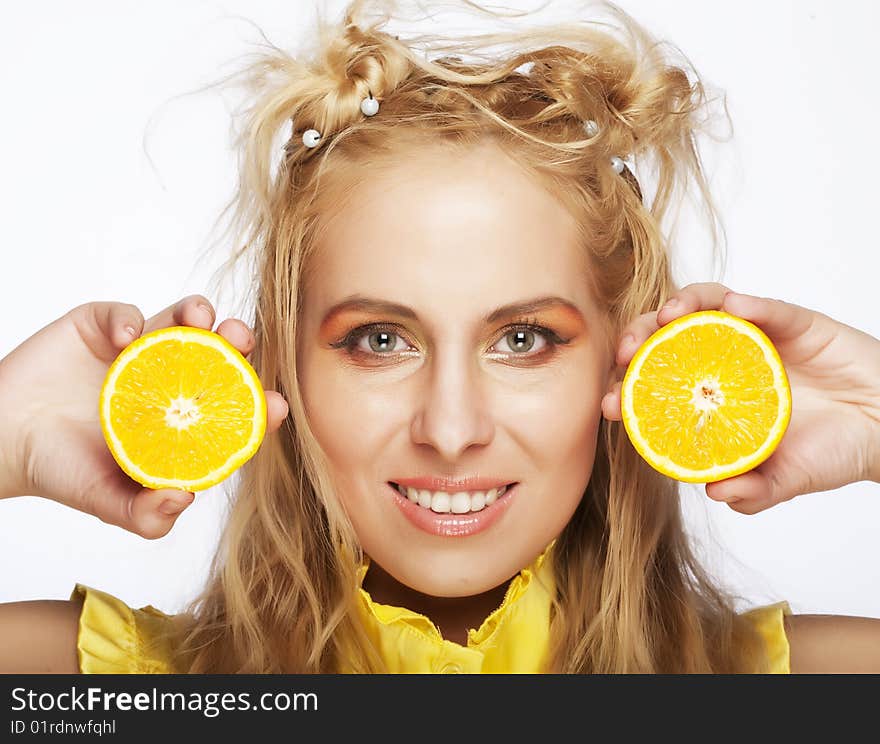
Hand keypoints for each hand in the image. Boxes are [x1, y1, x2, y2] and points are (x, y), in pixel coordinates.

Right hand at [0, 295, 288, 537]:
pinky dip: (126, 319)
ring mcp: (139, 351)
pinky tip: (120, 340)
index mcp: (185, 419)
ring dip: (198, 314)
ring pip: (182, 320)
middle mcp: (171, 380)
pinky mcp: (102, 328)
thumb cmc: (64, 472)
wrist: (3, 440)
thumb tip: (185, 497)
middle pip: (220, 354)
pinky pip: (124, 313)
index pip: (234, 408)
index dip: (260, 405)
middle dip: (239, 343)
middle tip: (241, 340)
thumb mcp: (108, 503)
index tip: (277, 405)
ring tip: (200, 321)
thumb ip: (147, 514)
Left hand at [602, 282, 879, 513]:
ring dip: (680, 307)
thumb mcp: (787, 479)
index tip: (609, 405)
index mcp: (710, 398)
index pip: (655, 387)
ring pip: (704, 309)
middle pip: (666, 340)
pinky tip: (736, 308)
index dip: (626, 391)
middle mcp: (722, 363)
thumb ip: (753, 491)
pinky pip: (765, 306)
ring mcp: (753, 339)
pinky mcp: (790, 322)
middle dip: (637, 342)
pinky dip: (748, 303)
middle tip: (625, 355)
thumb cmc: (833, 450)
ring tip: (668, 317)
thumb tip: (715, 492)